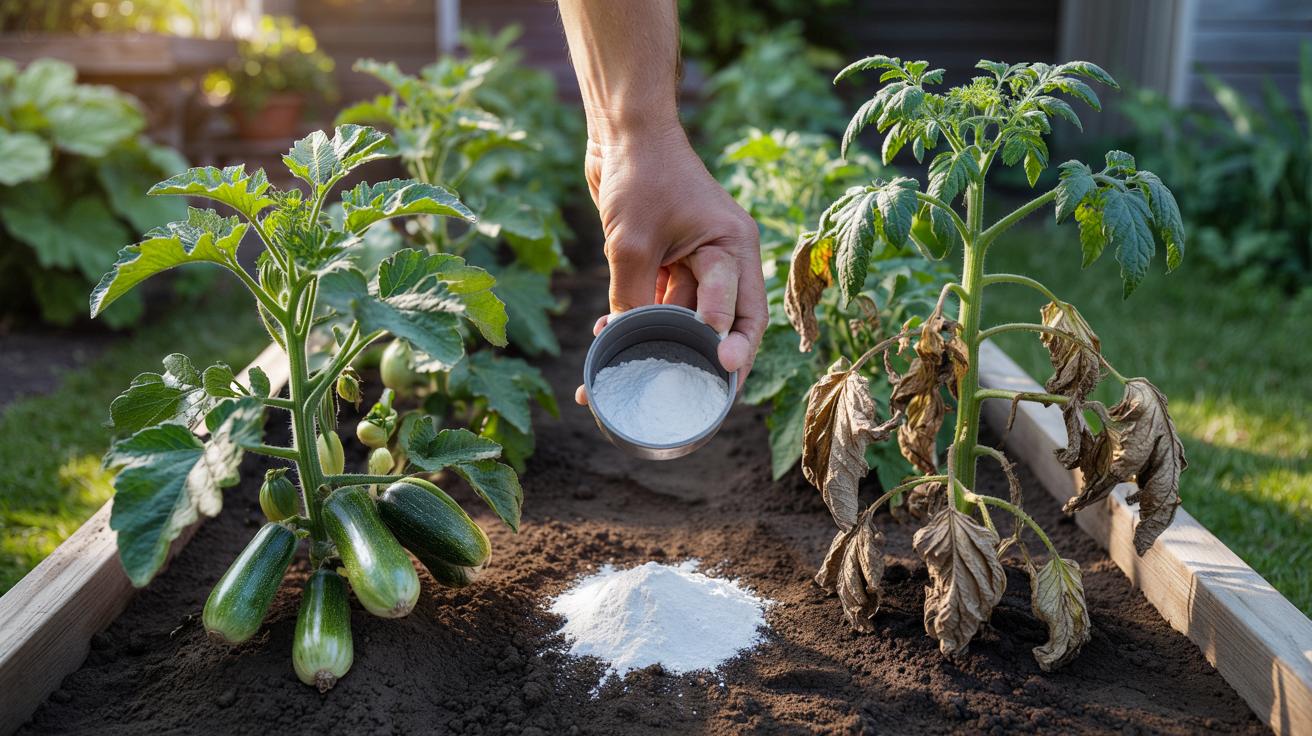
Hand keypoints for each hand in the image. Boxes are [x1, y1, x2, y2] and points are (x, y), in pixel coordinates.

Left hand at [574, 126, 767, 405]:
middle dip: (708, 361)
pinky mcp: (669, 259)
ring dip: (660, 340)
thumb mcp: (632, 242)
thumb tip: (624, 343)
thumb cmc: (639, 174)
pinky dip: (639, 318)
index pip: (740, 309)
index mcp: (732, 246)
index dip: (732, 345)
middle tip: (697, 400)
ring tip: (631, 373)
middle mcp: (723, 256)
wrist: (621, 131)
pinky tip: (608, 338)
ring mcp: (696, 258)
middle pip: (725, 323)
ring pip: (685, 315)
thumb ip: (634, 296)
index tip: (721, 368)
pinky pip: (660, 300)